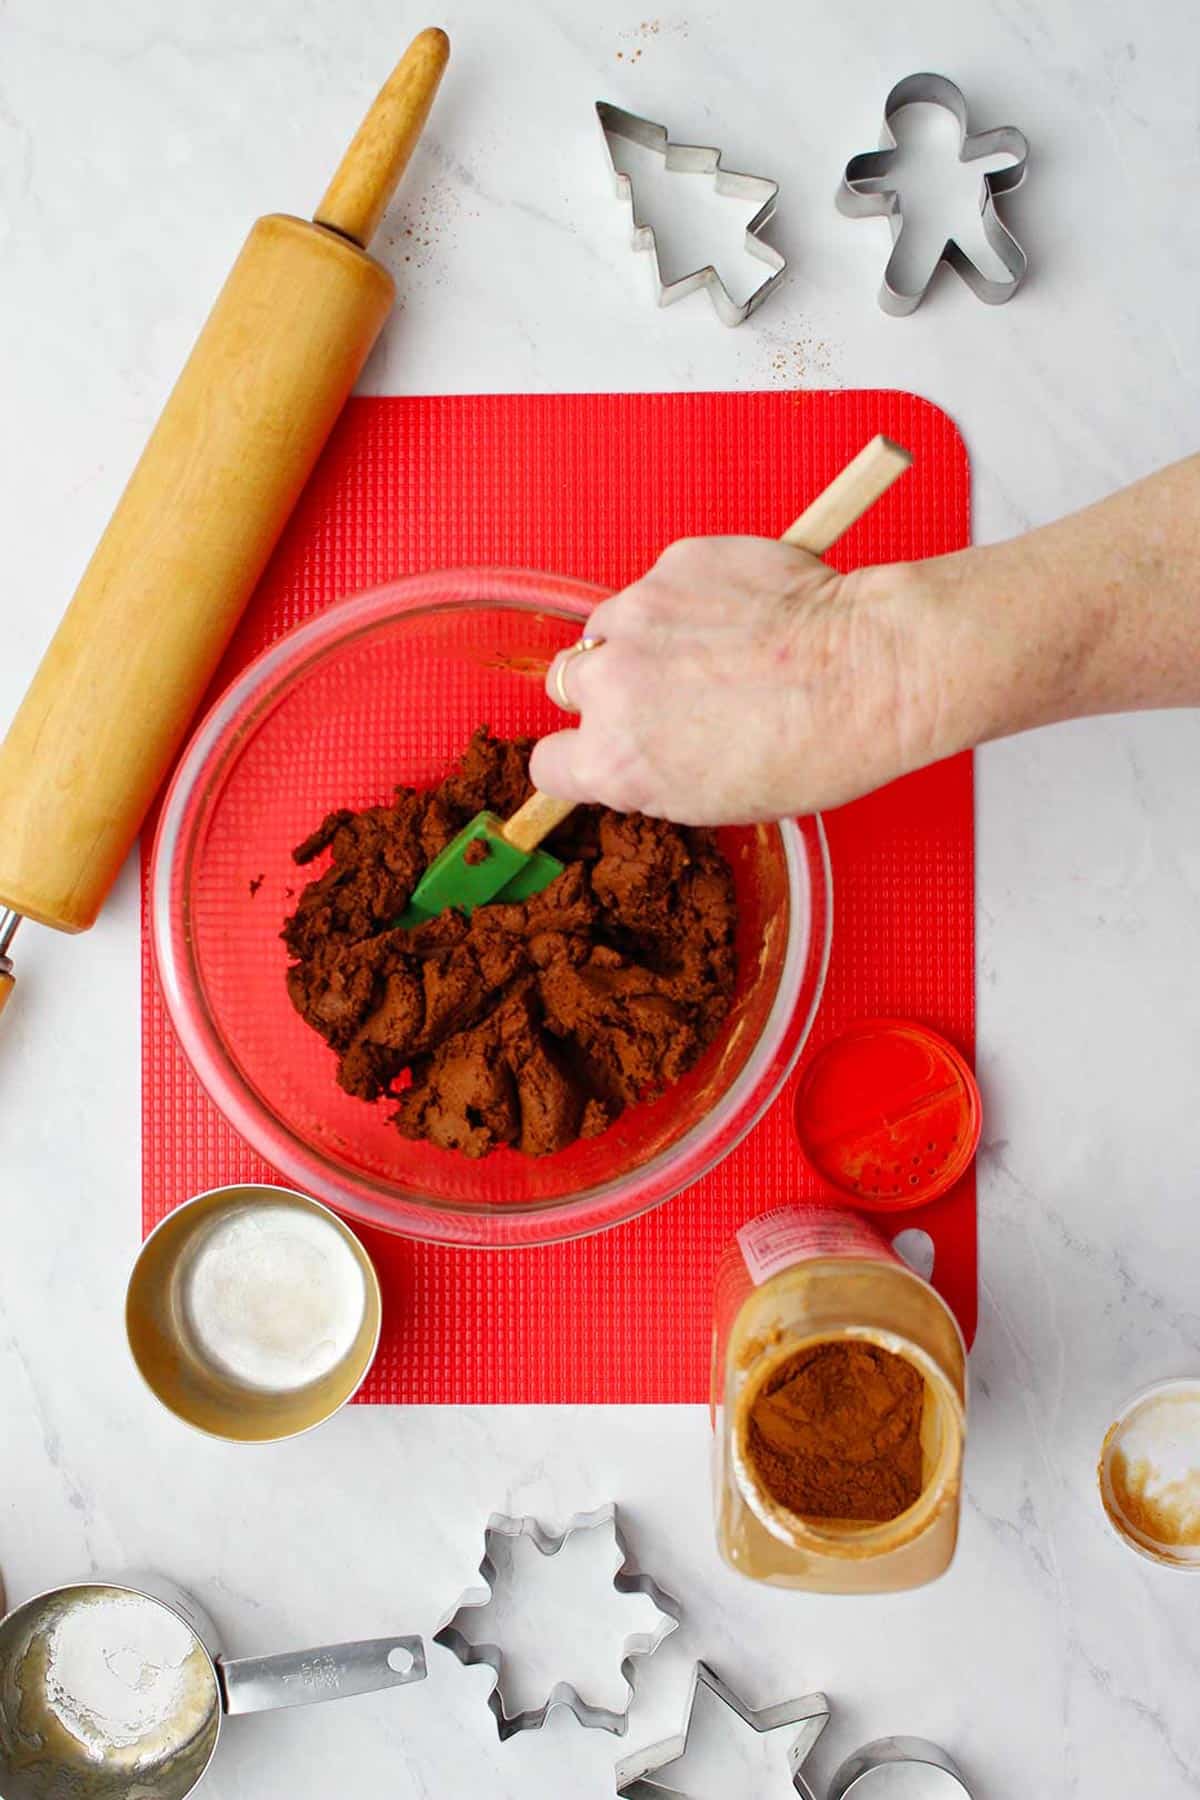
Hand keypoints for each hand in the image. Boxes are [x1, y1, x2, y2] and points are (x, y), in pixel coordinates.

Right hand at [531, 536, 932, 824]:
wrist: (874, 669)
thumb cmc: (816, 746)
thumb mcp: (719, 799)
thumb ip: (655, 773)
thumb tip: (641, 753)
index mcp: (616, 761)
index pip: (550, 764)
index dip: (581, 757)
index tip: (606, 750)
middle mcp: (609, 685)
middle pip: (571, 685)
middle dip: (612, 690)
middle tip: (672, 695)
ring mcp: (639, 614)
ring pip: (612, 627)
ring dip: (646, 638)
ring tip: (715, 650)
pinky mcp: (676, 562)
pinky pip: (662, 582)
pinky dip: (691, 596)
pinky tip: (744, 614)